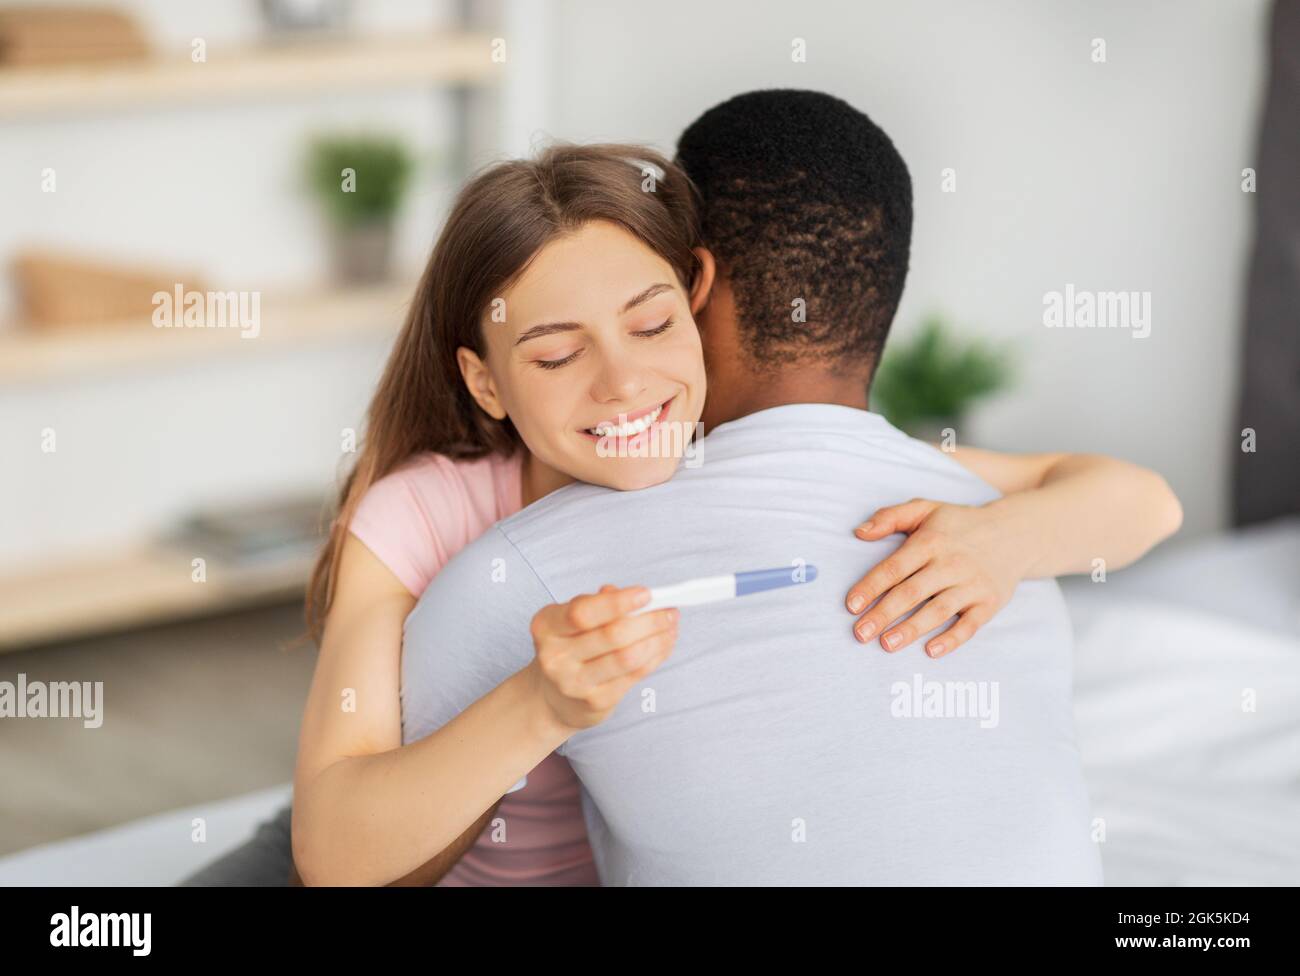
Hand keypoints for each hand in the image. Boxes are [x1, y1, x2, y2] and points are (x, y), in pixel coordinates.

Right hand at [527, 584, 678, 731]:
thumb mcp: (572, 621)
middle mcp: (555, 656)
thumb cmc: (569, 648)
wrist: (552, 698)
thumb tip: (635, 596)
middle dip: (649, 621)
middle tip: (670, 611)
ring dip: (657, 639)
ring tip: (671, 627)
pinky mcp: (595, 702)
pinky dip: (656, 657)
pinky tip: (663, 645)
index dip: (617, 602)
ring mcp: (574, 683)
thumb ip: (599, 604)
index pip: (582, 612)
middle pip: (612, 635)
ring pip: (627, 657)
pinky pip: (634, 675)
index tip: (646, 594)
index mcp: (546, 627)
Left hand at [844, 498, 1031, 657]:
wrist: (1016, 533)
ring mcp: (972, 584)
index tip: (851, 606)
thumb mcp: (925, 509)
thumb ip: (889, 517)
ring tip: (887, 644)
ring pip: (938, 611)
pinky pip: (970, 625)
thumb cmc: (959, 524)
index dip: (870, 587)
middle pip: (912, 593)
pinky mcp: (989, 602)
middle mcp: (951, 564)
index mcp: (930, 541)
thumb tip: (859, 532)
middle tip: (860, 634)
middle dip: (883, 614)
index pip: (894, 568)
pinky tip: (930, 651)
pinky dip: (952, 639)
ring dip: (911, 630)